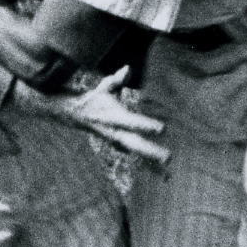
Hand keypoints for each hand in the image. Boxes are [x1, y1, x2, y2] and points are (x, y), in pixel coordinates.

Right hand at [47, 69, 168, 163]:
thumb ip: (115, 80)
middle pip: (135, 144)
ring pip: (137, 156)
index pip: (131, 122)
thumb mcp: (103, 88)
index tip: (162, 129)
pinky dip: (150, 169)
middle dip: (151, 152)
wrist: (77, 117)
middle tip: (169, 158)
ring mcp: (118, 143)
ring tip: (169, 175)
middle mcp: (116, 133)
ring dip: (153, 165)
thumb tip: (128, 69)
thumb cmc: (95, 99)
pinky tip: (165, 177)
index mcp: (114, 118)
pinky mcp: (122, 148)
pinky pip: (136, 159)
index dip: (145, 125)